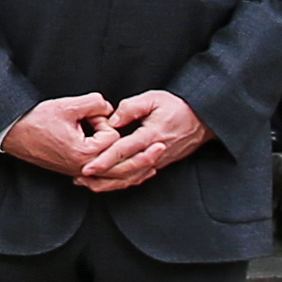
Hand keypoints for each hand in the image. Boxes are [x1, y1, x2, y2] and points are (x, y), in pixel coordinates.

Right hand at [0, 94, 116, 177]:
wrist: (14, 133)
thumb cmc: (35, 121)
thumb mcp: (68, 105)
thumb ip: (95, 103)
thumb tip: (108, 108)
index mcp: (84, 153)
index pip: (113, 137)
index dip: (103, 121)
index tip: (88, 116)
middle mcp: (83, 168)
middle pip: (116, 156)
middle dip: (110, 137)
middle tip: (95, 125)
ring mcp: (78, 173)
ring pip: (110, 168)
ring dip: (108, 150)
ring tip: (98, 134)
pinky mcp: (73, 172)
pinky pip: (99, 172)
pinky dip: (101, 160)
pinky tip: (95, 149)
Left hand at [74, 91, 212, 194]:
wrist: (202, 119)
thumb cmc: (177, 106)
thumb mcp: (153, 99)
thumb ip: (130, 108)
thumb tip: (112, 120)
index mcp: (151, 135)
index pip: (123, 151)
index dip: (104, 160)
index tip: (88, 167)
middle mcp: (154, 153)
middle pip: (125, 171)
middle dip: (102, 177)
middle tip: (80, 177)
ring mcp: (158, 161)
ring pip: (131, 178)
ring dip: (109, 183)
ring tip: (89, 183)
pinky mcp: (160, 164)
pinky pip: (139, 177)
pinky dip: (123, 183)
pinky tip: (109, 182)